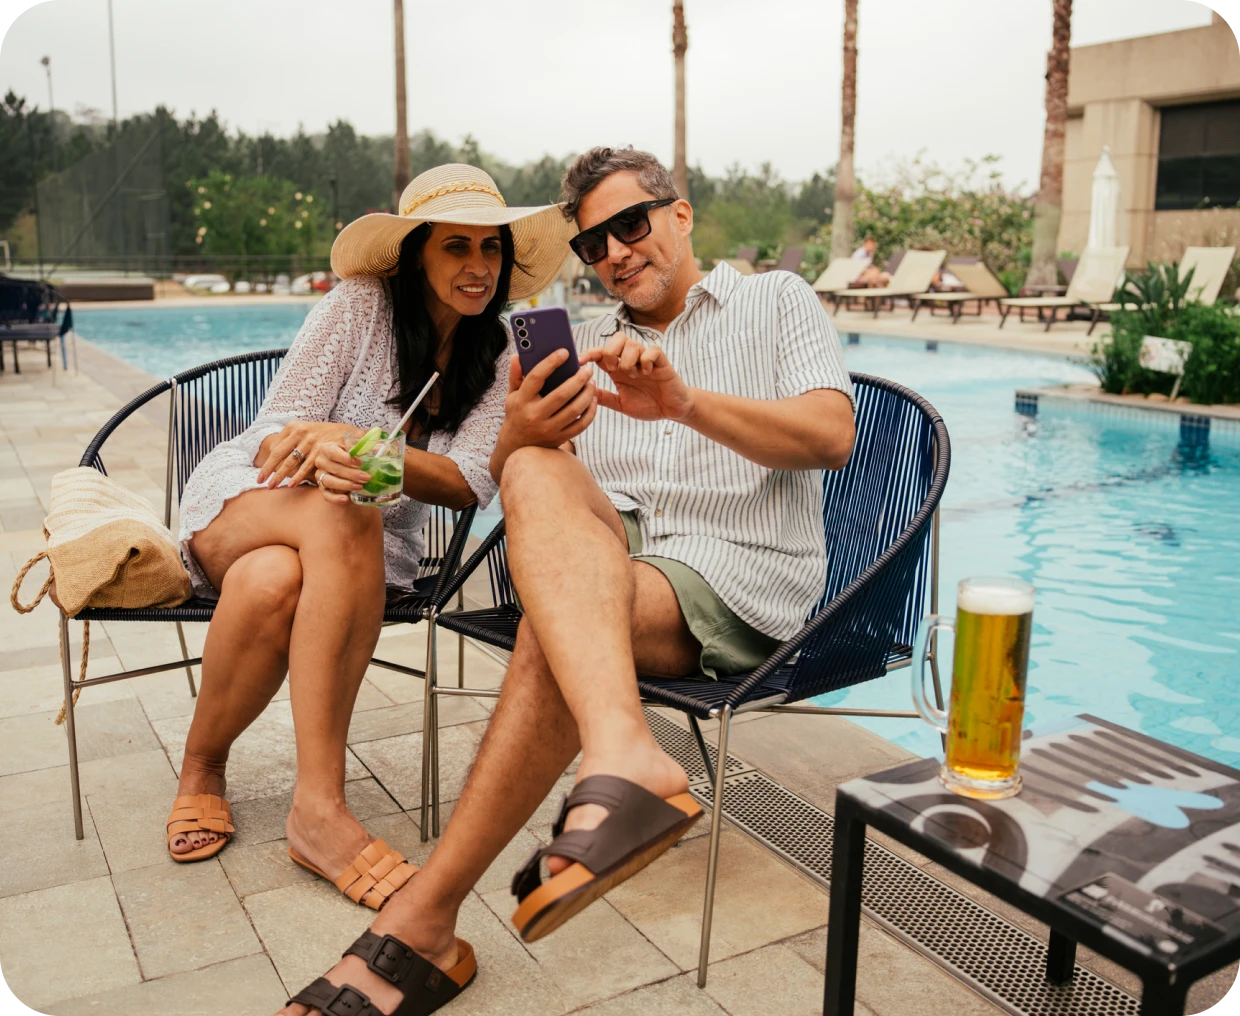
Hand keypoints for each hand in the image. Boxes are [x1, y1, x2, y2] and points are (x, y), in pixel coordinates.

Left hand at [256, 420, 359, 489]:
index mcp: (294, 427)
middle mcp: (301, 433)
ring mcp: (311, 442)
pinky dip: (297, 476)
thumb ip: (289, 439)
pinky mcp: (321, 451)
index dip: (267, 462)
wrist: (348, 432)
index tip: (261, 473)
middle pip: (279, 454)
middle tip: (260, 482)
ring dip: (279, 476)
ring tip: (271, 486)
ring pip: (290, 462)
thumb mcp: (305, 430)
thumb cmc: (324, 434)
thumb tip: (272, 452)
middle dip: (268, 470)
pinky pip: (306, 466)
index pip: (276, 447)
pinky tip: (290, 484)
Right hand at [312, 436, 371, 504]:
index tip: (360, 463)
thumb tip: (380, 450)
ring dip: (345, 484)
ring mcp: (320, 476)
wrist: (345, 469)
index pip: (332, 452)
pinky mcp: (323, 489)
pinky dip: (336, 498)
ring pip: (329, 481)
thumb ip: (366, 449)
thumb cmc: (351, 457)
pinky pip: (326, 495)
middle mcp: (321, 461)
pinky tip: (346, 499)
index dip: (345, 458)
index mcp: (327, 448)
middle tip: (366, 477)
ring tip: (360, 487)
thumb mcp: (357, 450)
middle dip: (351, 474)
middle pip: (333, 468)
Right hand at [491, 352, 596, 473]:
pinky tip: (593, 400)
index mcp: (522, 401)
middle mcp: (535, 415)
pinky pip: (580, 425)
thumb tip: (517, 356)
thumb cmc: (517, 415)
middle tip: (587, 370)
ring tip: (592, 383)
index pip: (536, 377)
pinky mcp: (559, 438)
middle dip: (578, 379)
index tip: (565, 352)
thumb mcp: (512, 395)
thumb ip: (516, 376)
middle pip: (561, 394)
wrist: (517, 447)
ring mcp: (548, 429)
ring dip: (587, 395)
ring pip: (574, 410)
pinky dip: (590, 412)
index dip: (551, 362)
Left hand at [581, 332, 693, 421]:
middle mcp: (631, 360)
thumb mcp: (621, 404)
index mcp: (619, 370)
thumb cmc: (648, 405)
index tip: (579, 361)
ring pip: (632, 343)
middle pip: (616, 339)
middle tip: (613, 370)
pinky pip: (652, 350)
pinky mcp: (661, 361)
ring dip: (628, 360)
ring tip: (634, 375)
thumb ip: (605, 398)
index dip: (589, 353)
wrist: (672, 410)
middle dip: (610, 352)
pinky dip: (647, 359)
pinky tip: (648, 372)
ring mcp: (646, 359)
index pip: (601, 353)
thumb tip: (584, 392)